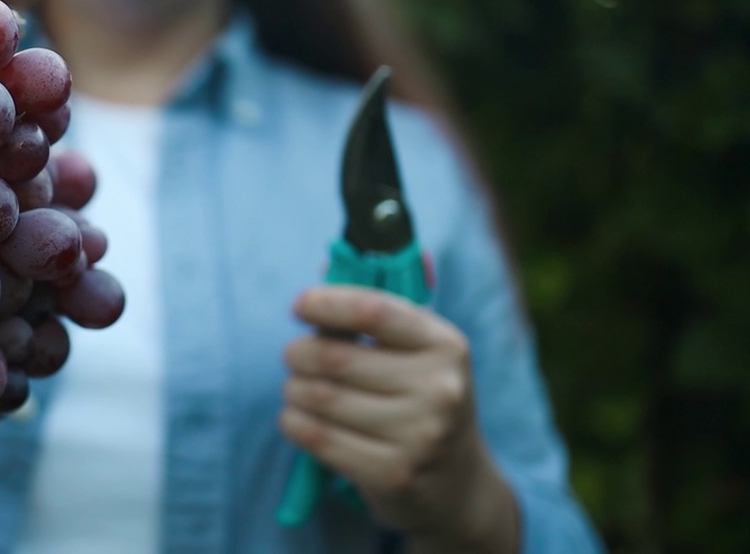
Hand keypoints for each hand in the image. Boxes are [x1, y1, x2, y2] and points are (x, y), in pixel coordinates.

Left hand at [280, 286, 518, 551]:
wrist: (456, 486)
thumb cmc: (419, 401)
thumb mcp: (416, 352)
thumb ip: (374, 309)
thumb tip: (328, 263)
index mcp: (446, 345)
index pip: (374, 310)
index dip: (327, 302)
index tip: (300, 306)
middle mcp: (439, 389)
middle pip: (334, 357)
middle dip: (299, 353)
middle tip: (295, 358)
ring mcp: (419, 435)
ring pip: (319, 397)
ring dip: (293, 390)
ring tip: (298, 390)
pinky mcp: (393, 474)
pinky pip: (317, 437)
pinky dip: (293, 424)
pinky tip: (297, 419)